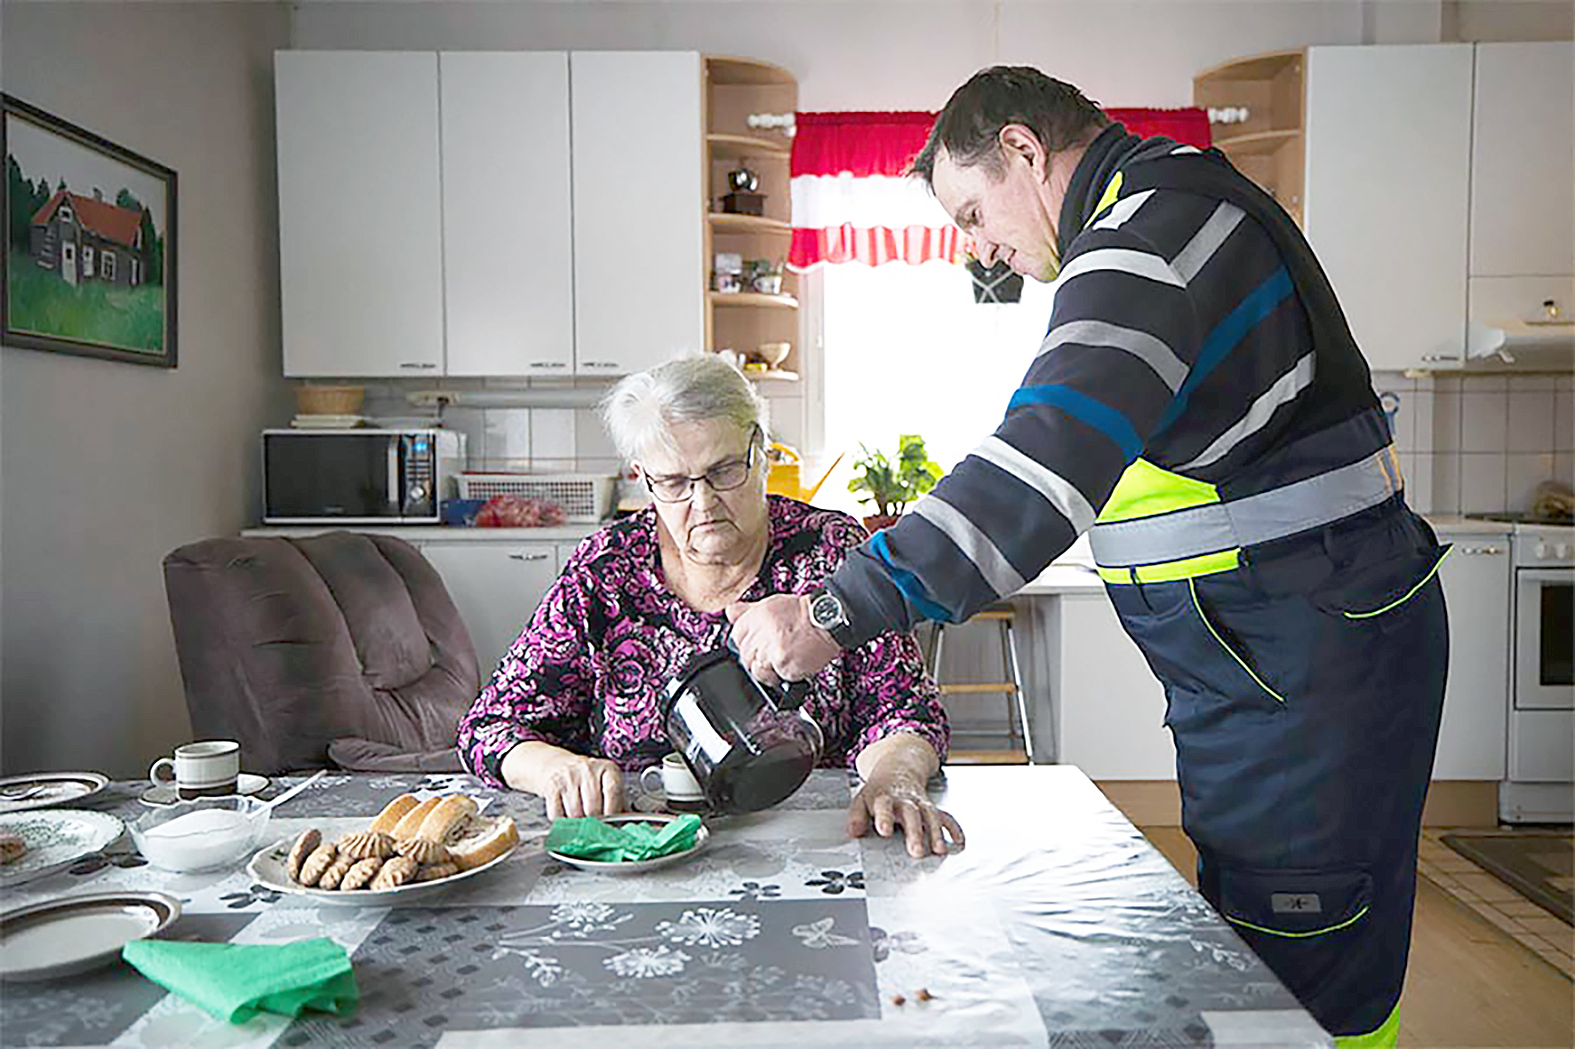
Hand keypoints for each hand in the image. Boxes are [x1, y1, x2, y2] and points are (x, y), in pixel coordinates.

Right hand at [537, 752, 624, 819]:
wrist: (560, 765)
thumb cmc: (590, 780)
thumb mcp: (607, 784)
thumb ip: (618, 802)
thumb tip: (626, 822)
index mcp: (607, 768)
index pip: (612, 790)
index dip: (612, 810)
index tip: (611, 822)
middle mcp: (588, 769)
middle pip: (593, 808)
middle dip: (594, 821)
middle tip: (594, 824)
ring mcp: (569, 777)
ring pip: (575, 814)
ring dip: (577, 823)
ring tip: (581, 817)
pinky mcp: (552, 786)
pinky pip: (557, 814)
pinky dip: (562, 821)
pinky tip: (566, 815)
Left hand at [727, 594, 841, 686]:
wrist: (828, 619)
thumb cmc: (804, 614)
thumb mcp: (772, 604)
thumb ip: (748, 611)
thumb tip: (730, 612)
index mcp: (754, 617)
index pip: (736, 638)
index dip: (749, 644)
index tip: (759, 646)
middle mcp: (759, 632)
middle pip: (745, 656)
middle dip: (758, 659)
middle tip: (775, 653)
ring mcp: (769, 648)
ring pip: (756, 670)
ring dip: (769, 670)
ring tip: (783, 659)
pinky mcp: (781, 663)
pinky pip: (773, 677)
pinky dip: (782, 675)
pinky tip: (792, 663)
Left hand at [848, 772, 963, 858]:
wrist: (898, 769)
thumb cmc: (879, 791)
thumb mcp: (862, 800)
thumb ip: (857, 817)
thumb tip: (854, 832)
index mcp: (885, 797)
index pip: (884, 806)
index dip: (885, 818)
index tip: (885, 831)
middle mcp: (905, 800)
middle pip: (911, 814)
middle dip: (915, 833)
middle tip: (916, 852)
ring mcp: (920, 803)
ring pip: (930, 816)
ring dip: (936, 833)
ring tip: (938, 850)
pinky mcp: (931, 807)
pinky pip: (945, 816)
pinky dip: (953, 827)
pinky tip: (958, 841)